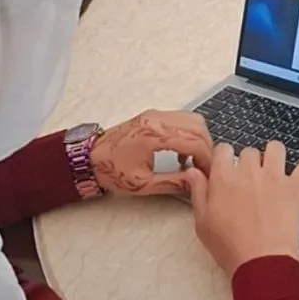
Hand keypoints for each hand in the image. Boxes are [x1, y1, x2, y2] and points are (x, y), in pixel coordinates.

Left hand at [90, 110, 212, 196]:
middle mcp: (157, 119)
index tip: (210, 173)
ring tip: (195, 161)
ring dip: (200, 139)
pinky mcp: (153, 116)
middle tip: (206, 168)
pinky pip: (181, 119)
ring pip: (193, 119)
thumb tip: (195, 184)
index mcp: (154, 134)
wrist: (88, 157)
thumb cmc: (111, 170)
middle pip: (198, 126)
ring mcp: (156, 115)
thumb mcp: (143, 184)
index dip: (207, 159)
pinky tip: (181, 153)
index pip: (194, 141)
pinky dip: (189, 133)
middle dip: (207, 148)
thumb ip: (173, 183)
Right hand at [187, 141, 298, 276]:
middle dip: (248, 160)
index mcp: (224, 178)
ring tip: (273, 163)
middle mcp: (249, 172)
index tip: (225, 164)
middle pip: (249, 151)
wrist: (263, 262)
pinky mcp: (295, 188)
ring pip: (275, 148)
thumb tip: (193, 172)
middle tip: (248, 176)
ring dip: (273, 154)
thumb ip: (198, 192)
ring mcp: (274, 177)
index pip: (223, 149)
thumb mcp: (202, 223)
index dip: (223, 156)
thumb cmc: (231, 247)